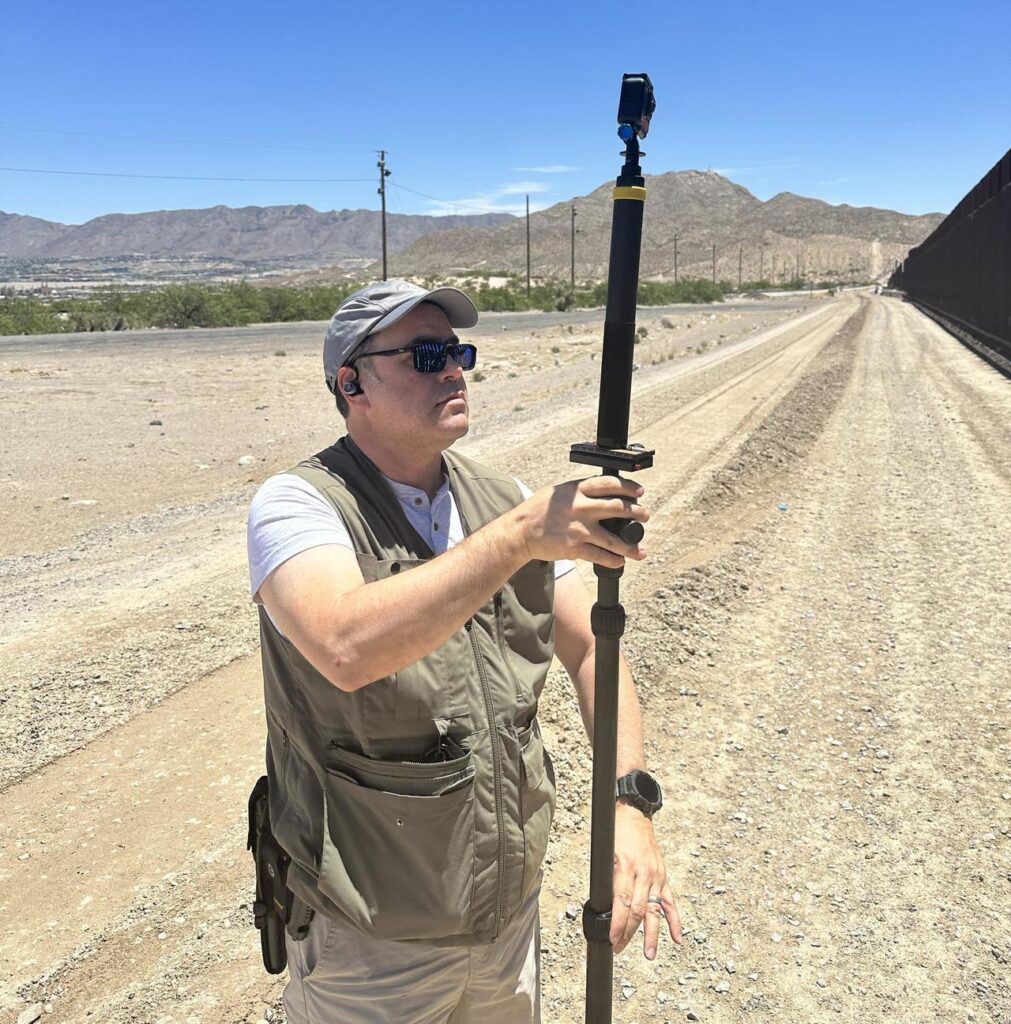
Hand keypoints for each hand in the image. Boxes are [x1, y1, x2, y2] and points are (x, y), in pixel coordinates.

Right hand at [517, 476, 648, 568]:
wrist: (520, 531)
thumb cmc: (538, 511)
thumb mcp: (559, 492)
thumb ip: (580, 492)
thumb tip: (602, 494)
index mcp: (577, 489)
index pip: (610, 484)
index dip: (629, 487)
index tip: (640, 492)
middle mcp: (580, 507)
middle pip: (618, 508)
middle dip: (637, 513)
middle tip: (645, 516)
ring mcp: (579, 528)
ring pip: (614, 539)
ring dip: (630, 546)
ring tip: (641, 551)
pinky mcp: (575, 547)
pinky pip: (600, 556)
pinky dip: (613, 560)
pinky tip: (620, 562)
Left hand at [610, 803, 681, 958]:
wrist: (635, 815)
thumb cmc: (616, 833)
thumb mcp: (606, 854)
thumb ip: (608, 880)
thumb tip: (604, 907)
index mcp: (626, 867)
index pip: (622, 902)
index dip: (617, 924)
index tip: (612, 939)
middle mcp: (644, 874)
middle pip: (637, 911)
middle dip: (628, 933)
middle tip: (619, 949)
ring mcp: (656, 876)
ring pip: (654, 911)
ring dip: (652, 935)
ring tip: (649, 954)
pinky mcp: (664, 877)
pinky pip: (670, 902)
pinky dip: (675, 921)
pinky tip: (677, 938)